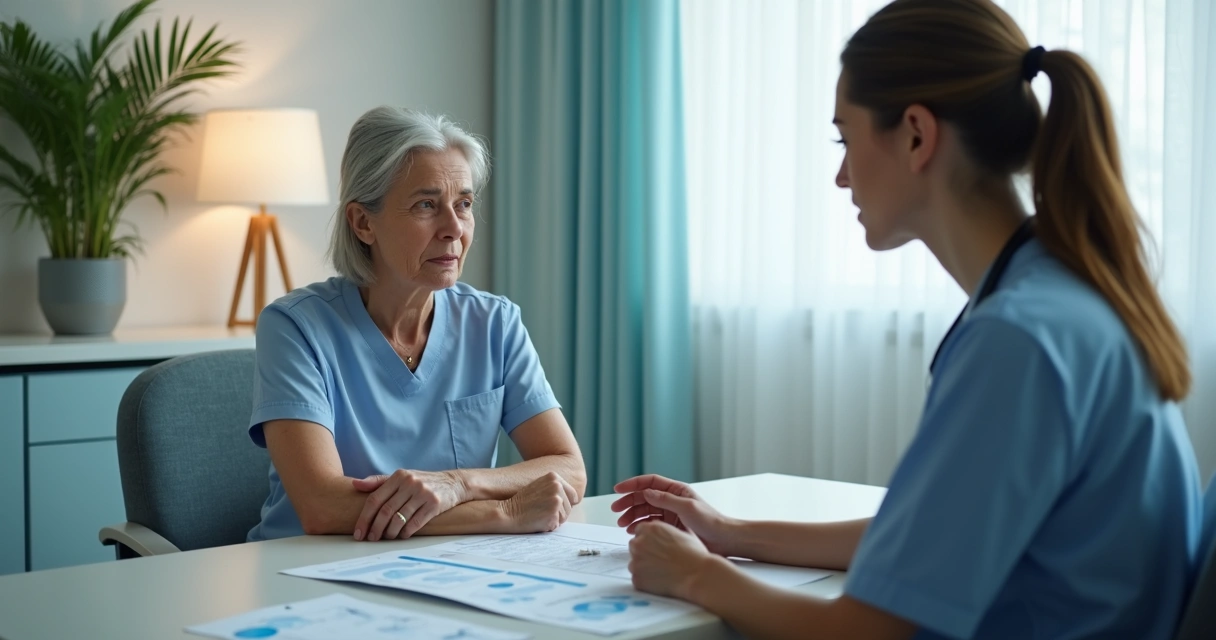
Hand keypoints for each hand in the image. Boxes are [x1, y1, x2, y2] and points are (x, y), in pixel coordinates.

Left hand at [352, 469, 466, 540]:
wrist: (452, 483)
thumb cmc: (421, 482)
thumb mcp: (401, 477)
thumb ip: (378, 481)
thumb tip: (355, 484)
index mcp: (398, 476)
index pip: (375, 499)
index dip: (364, 518)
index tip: (359, 532)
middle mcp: (410, 483)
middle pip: (385, 511)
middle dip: (375, 529)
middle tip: (371, 539)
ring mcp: (423, 493)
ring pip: (399, 519)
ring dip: (390, 533)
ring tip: (387, 537)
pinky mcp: (434, 504)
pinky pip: (414, 523)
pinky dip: (405, 532)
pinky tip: (402, 535)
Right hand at [500, 472, 577, 532]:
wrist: (508, 512)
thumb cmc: (522, 502)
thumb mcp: (539, 486)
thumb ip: (555, 488)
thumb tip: (574, 497)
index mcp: (554, 477)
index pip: (572, 495)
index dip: (566, 504)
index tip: (556, 507)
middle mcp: (557, 486)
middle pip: (569, 507)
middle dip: (559, 513)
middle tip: (542, 512)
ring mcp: (556, 500)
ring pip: (565, 517)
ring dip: (554, 520)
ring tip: (539, 515)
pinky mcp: (554, 513)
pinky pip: (557, 525)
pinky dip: (549, 526)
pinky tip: (537, 521)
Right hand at [611, 474, 735, 555]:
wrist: (723, 540)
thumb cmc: (710, 521)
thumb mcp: (687, 507)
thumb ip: (665, 499)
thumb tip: (646, 492)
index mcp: (676, 490)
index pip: (650, 482)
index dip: (632, 484)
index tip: (618, 489)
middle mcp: (672, 499)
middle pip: (644, 496)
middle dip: (628, 502)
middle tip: (615, 510)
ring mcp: (670, 513)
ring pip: (645, 510)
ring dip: (632, 515)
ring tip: (622, 524)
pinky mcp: (671, 526)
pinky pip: (651, 522)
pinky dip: (641, 525)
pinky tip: (633, 530)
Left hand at [628, 521, 716, 600]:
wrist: (697, 575)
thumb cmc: (694, 555)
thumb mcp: (683, 532)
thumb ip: (667, 529)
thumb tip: (665, 531)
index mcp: (650, 528)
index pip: (640, 530)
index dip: (650, 539)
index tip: (657, 546)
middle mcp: (639, 542)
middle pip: (635, 546)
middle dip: (645, 552)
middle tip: (660, 560)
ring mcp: (635, 561)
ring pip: (634, 562)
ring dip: (644, 566)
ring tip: (662, 571)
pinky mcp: (636, 578)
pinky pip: (637, 578)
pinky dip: (646, 580)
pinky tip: (660, 580)